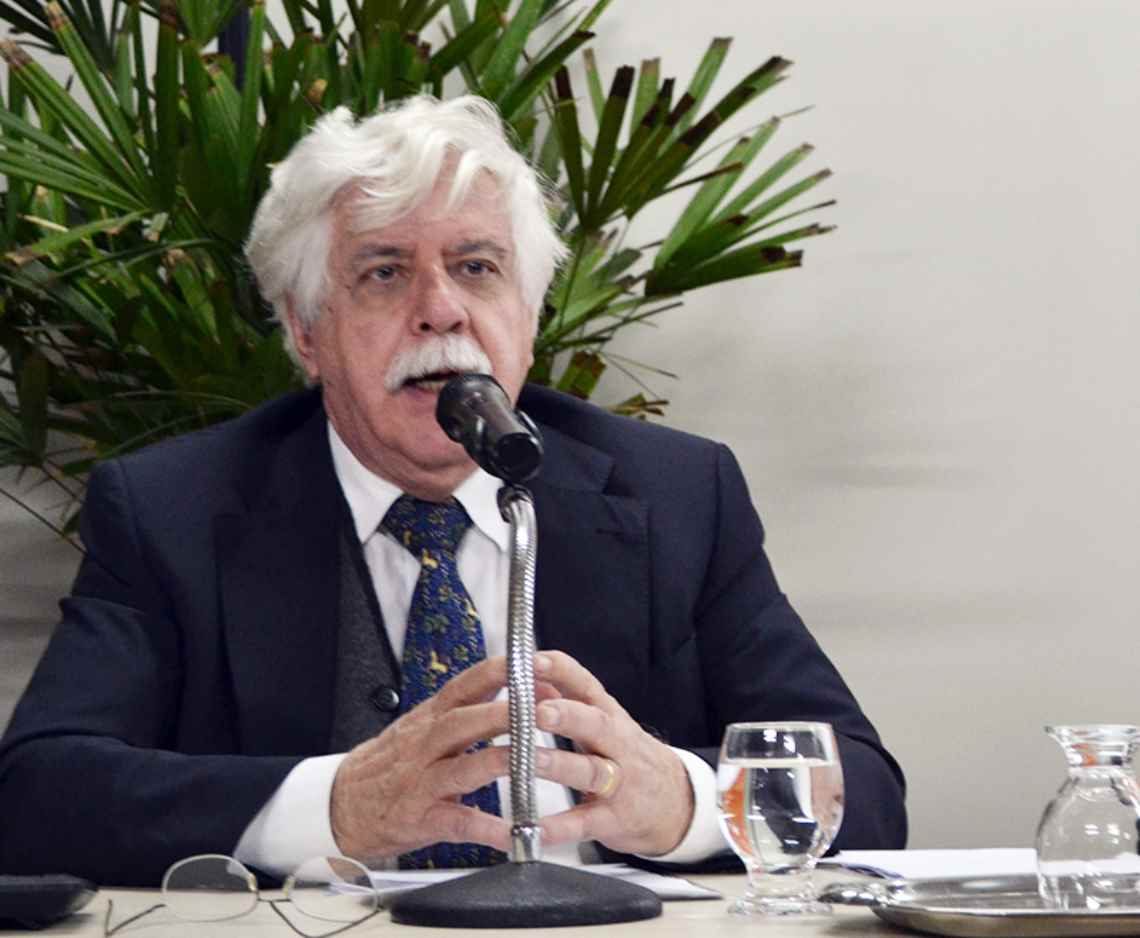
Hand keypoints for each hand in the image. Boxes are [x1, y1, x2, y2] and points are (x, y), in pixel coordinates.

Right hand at [330, 656, 517, 862]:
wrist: (339, 804)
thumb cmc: (392, 764)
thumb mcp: (424, 727)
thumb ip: (470, 710)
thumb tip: (525, 692)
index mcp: (430, 718)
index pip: (465, 685)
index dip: (498, 673)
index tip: (533, 666)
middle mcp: (425, 745)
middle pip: (464, 721)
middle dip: (504, 713)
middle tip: (541, 710)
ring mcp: (420, 782)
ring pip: (461, 767)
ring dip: (498, 762)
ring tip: (531, 762)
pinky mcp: (419, 818)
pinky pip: (456, 822)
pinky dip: (485, 828)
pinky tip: (511, 834)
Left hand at [532, 650, 694, 856]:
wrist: (677, 803)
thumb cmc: (630, 757)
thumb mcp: (606, 724)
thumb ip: (570, 701)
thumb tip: (531, 678)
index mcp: (610, 717)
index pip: (587, 685)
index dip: (561, 671)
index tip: (533, 661)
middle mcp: (617, 746)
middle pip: (596, 725)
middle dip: (568, 715)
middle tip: (539, 711)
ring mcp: (618, 783)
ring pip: (589, 771)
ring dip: (559, 765)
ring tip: (531, 760)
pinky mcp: (614, 820)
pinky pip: (584, 823)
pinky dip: (559, 827)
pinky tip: (534, 829)